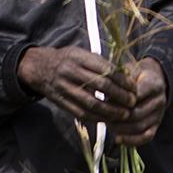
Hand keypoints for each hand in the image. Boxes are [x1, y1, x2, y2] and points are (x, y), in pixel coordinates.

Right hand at [18, 46, 135, 122]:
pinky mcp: (61, 102)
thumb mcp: (82, 53)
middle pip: (101, 86)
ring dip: (111, 111)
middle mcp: (71, 72)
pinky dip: (97, 118)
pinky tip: (108, 119)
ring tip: (124, 114)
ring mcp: (65, 88)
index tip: (134, 87)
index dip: (122, 80)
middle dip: (120, 96)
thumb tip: (125, 75)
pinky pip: (81, 113)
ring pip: (91, 103)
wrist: (39, 68)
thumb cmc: (67, 59)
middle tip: (133, 102)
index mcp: (79, 57)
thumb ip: (100, 63)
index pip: (106, 70)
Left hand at [108, 58, 168, 144]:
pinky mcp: (156, 125)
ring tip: (108, 125)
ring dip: (121, 129)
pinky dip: (131, 141)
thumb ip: (120, 78)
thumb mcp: (130, 70)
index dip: (120, 101)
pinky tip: (118, 139)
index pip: (137, 95)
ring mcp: (159, 114)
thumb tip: (105, 88)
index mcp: (154, 84)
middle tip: (104, 116)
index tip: (106, 101)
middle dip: (118, 117)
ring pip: (140, 127)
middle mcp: (160, 100)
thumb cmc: (136, 76)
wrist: (154, 81)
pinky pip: (146, 137)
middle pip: (137, 113)